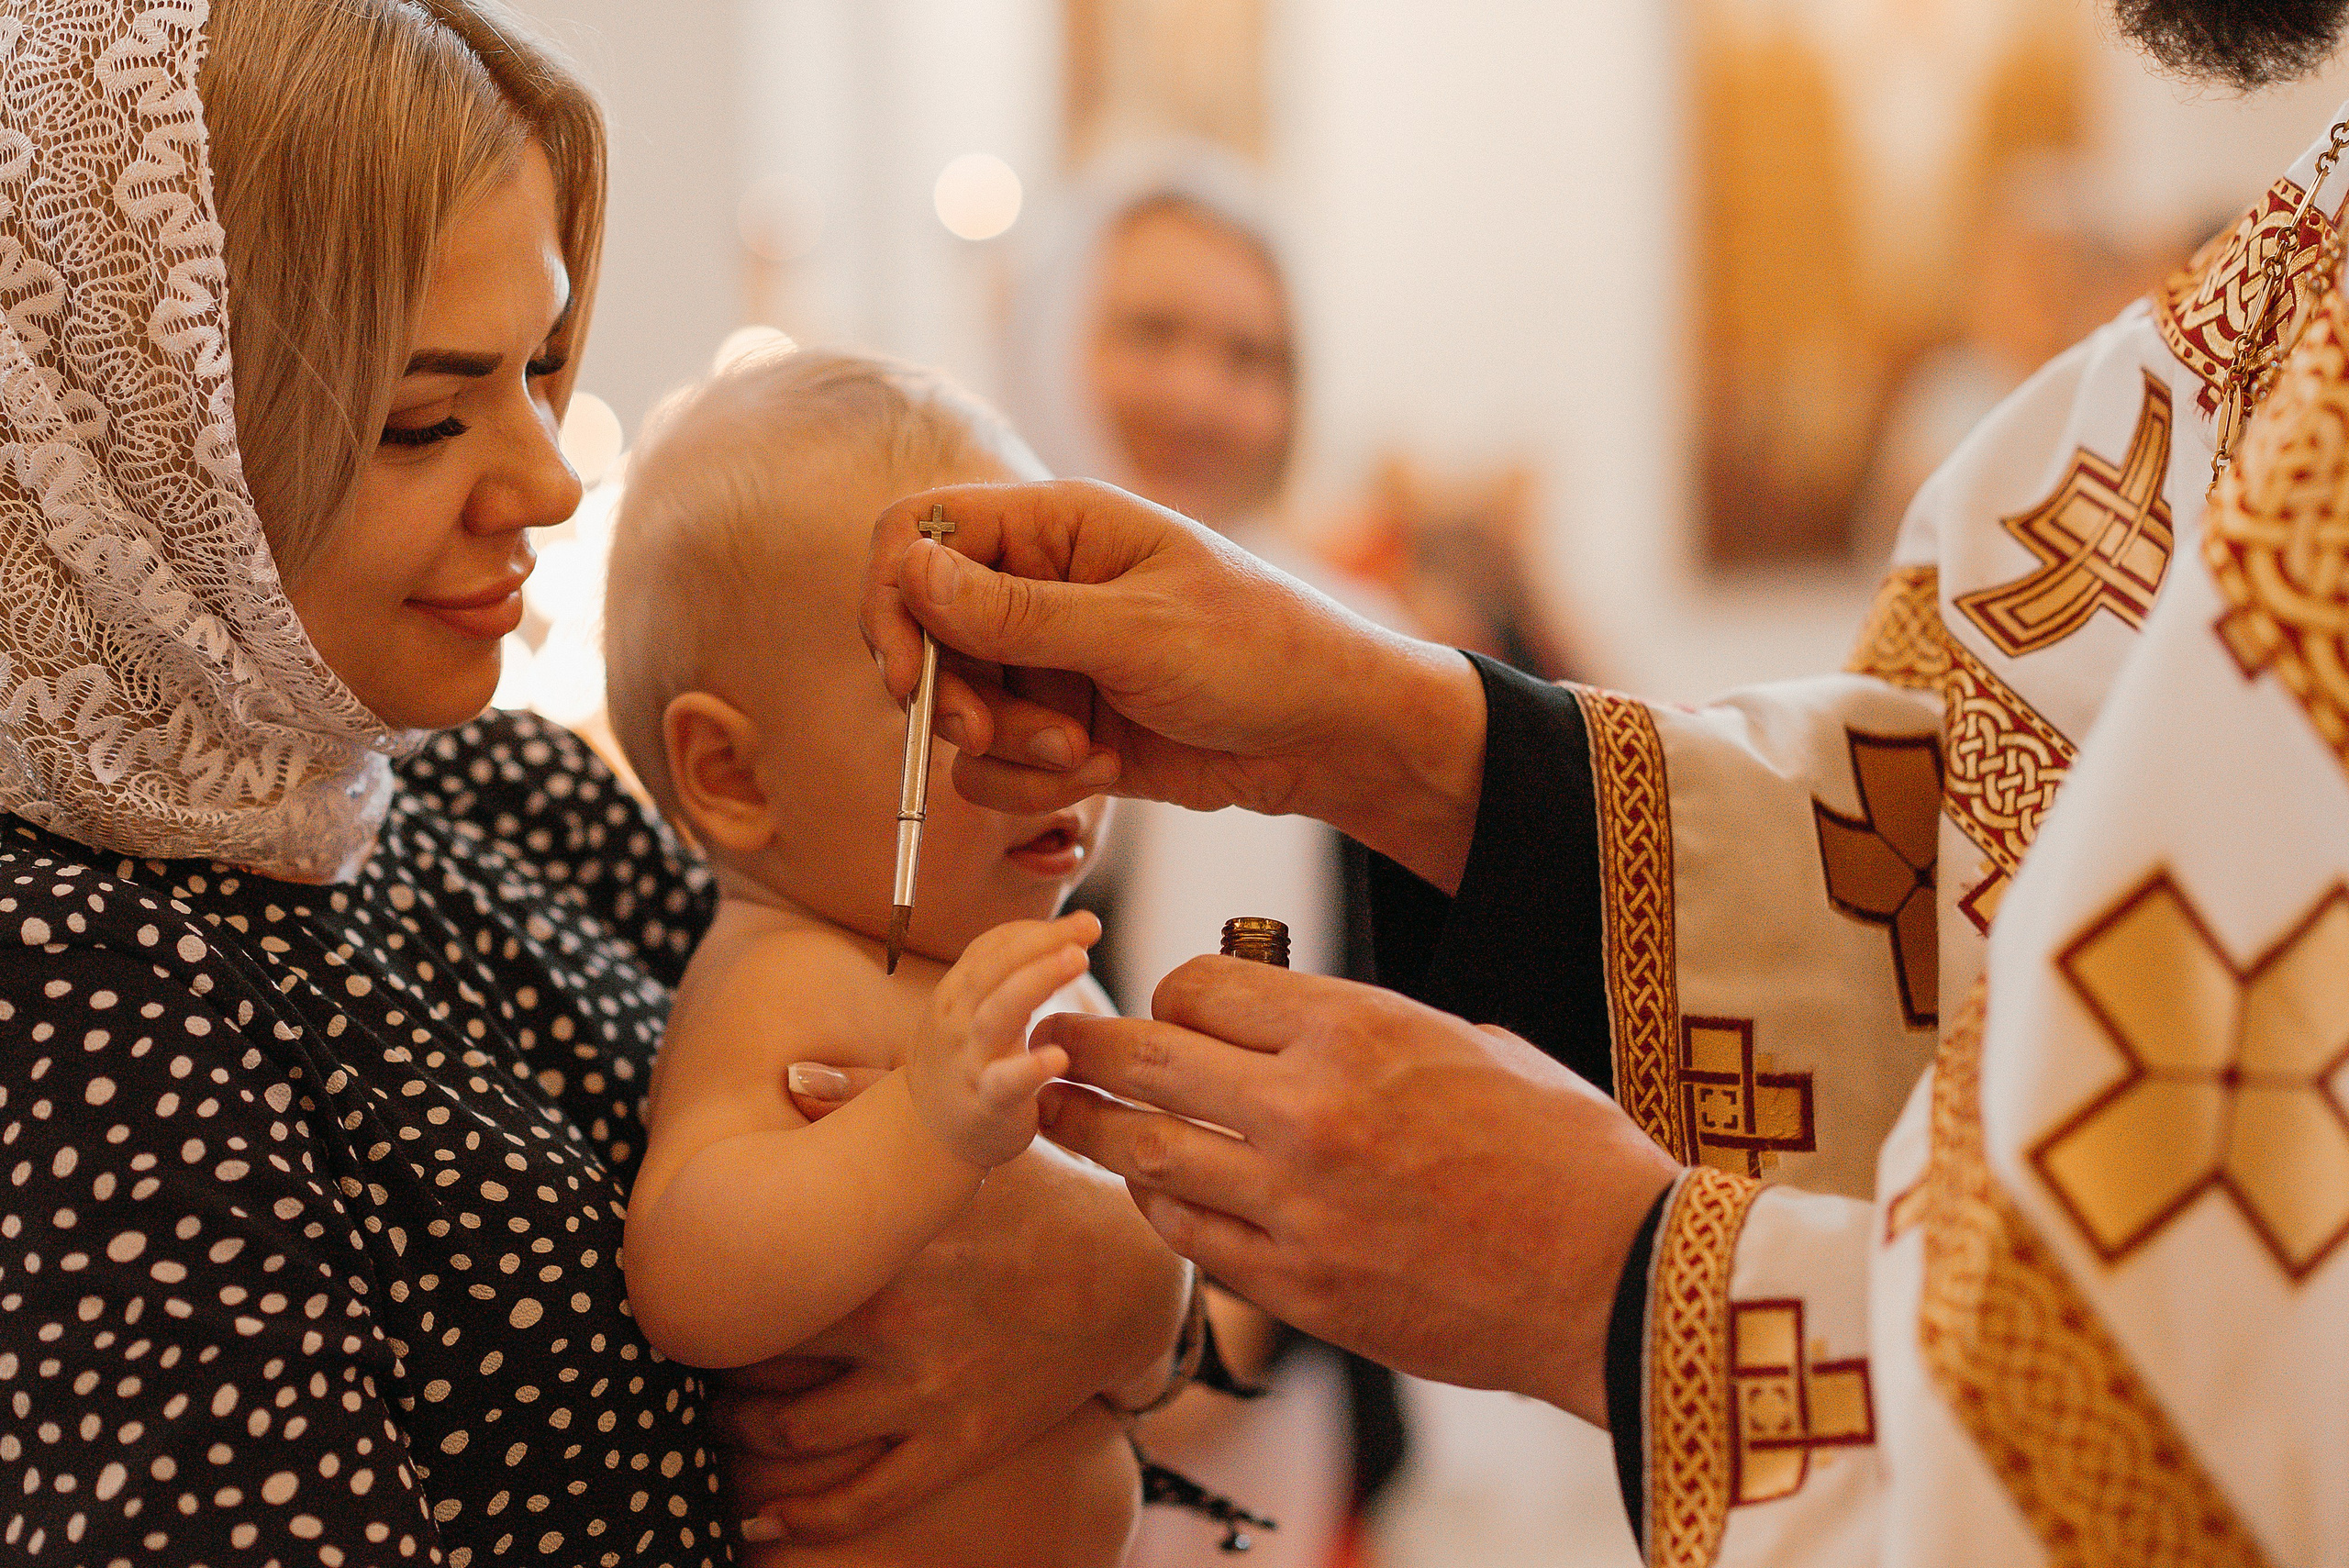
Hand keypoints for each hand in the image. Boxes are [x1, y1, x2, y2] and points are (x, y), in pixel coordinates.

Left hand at [715, 1137, 1187, 1541]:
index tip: (693, 1288)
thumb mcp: (963, 1144)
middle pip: (760, 1359)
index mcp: (885, 1246)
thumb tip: (787, 1079)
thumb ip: (870, 1100)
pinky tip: (757, 1522)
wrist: (1129, 1277)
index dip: (714, 1290)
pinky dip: (798, 1519)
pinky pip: (861, 1501)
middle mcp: (895, 1325)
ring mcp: (925, 1394)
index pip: (763, 1278)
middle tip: (689, 1363)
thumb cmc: (1038, 1194)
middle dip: (715, 1368)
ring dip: (739, 1438)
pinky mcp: (956, 1447)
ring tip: (721, 1424)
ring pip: (792, 1438)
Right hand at [860, 479, 1488, 891]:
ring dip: (1009, 749)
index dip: (894, 601)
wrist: (1330, 737)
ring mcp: (1047, 661)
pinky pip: (996, 764)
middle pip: (925, 634)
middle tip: (994, 732)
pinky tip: (1106, 773)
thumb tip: (910, 571)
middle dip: (954, 697)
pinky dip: (1035, 784)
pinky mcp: (1060, 729)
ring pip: (958, 712)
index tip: (906, 674)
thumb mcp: (1134, 631)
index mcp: (1055, 525)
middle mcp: (1039, 585)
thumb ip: (1015, 612)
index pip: (919, 534)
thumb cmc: (1258, 654)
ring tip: (1089, 756)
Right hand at [906, 912, 1095, 1168]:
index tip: (1084, 924)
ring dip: (1036, 981)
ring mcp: (968, 1061)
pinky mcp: (985, 1104)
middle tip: (1087, 927)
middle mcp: (957, 1019)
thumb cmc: (968, 1062)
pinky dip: (1030, 1068)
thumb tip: (1068, 935)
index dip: (1037, 931)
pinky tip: (1059, 1056)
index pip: (993, 948)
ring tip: (1078, 959)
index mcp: (957, 992)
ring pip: (998, 1014)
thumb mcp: (976, 1011)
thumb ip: (1011, 976)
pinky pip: (1005, 1083)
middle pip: (994, 970)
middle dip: (1040, 943)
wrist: (926, 1134)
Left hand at [1033, 958, 1681, 1425]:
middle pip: (1146, 1058)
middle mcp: (1308, 1109)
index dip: (1175, 990)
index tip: (1173, 1005)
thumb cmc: (1560, 1149)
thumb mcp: (1466, 1043)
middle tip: (1051, 1042)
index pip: (1200, 985)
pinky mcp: (1298, 1286)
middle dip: (1085, 1044)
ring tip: (1057, 1114)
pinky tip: (1150, 1195)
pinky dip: (1157, 1208)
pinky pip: (1189, 1236)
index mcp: (1356, 1029)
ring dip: (1090, 1130)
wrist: (1613, 1274)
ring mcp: (1295, 1205)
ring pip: (1143, 1152)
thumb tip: (1291, 1023)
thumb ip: (1363, 1029)